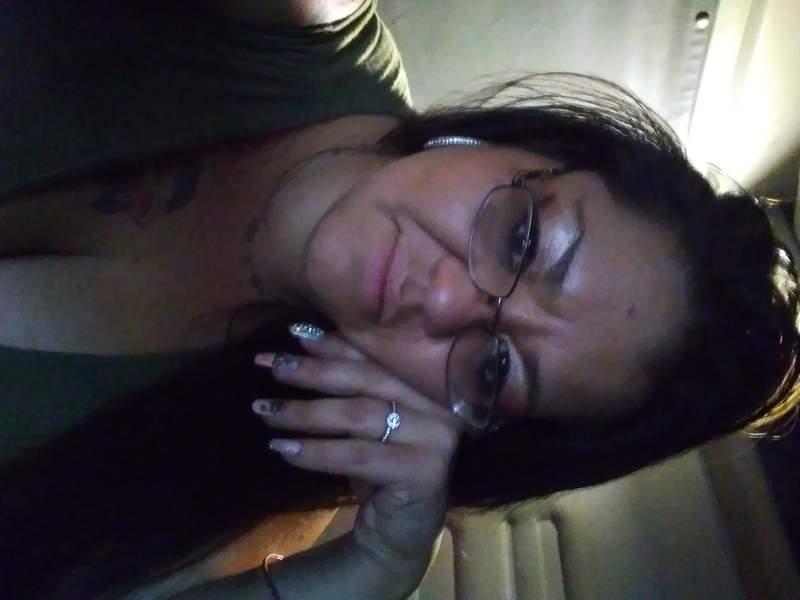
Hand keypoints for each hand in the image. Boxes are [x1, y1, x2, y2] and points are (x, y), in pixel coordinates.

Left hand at [252, 332, 462, 584]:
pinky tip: (284, 449)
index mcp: (428, 383)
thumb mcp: (364, 420)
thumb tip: (303, 337)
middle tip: (271, 365)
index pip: (376, 355)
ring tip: (266, 411)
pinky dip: (316, 451)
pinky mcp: (423, 471)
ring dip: (305, 412)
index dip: (335, 343)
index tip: (293, 333)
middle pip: (367, 379)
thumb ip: (349, 382)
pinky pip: (357, 455)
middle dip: (314, 370)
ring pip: (358, 415)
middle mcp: (440, 405)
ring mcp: (437, 437)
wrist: (402, 532)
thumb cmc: (380, 467)